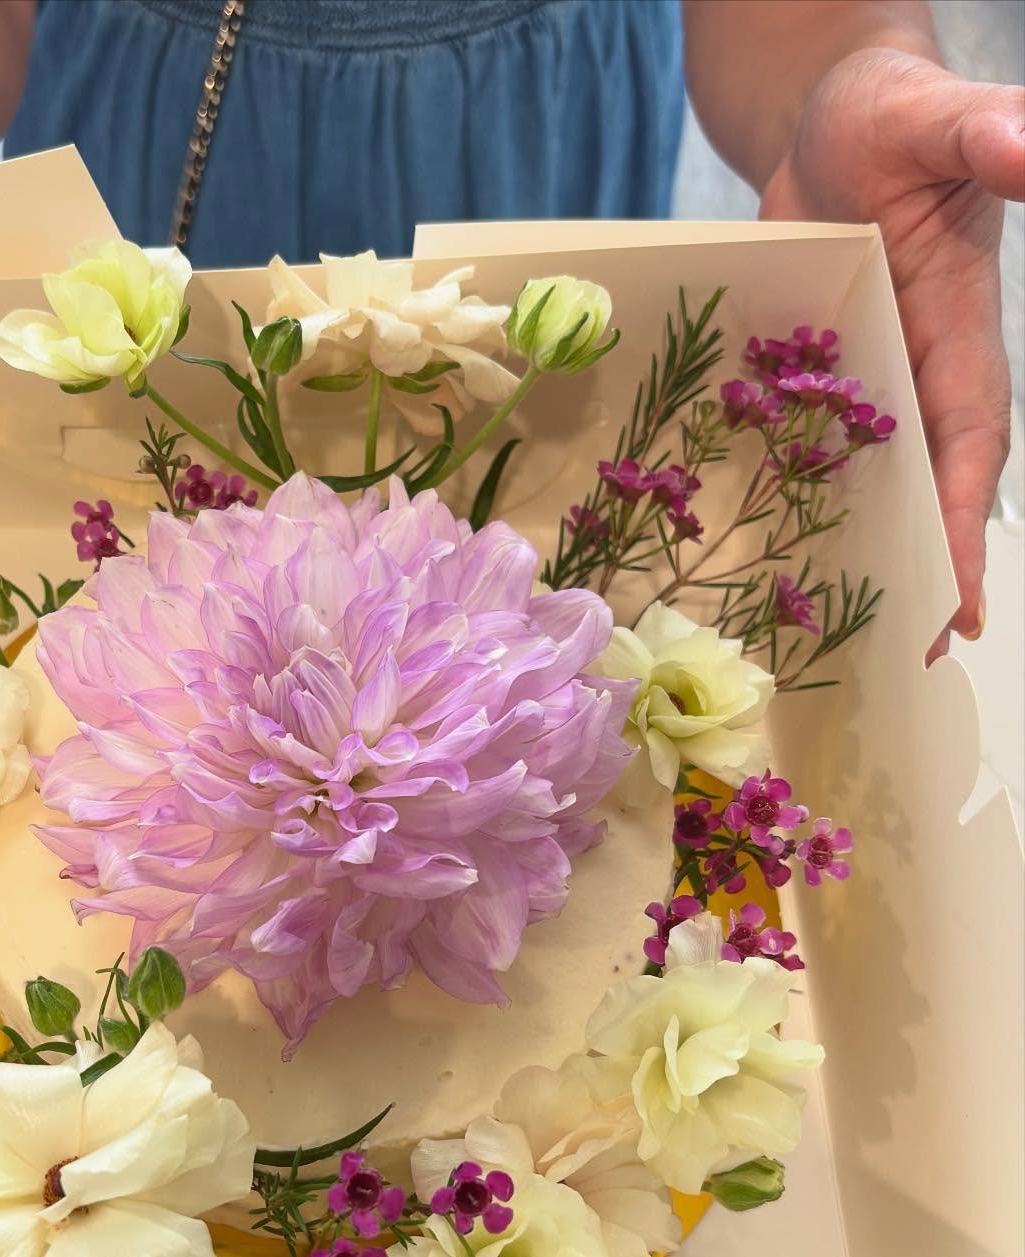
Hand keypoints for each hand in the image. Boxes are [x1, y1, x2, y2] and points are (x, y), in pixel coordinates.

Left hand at [761, 48, 1024, 642]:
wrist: (826, 116)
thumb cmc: (890, 110)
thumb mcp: (935, 114)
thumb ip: (985, 132)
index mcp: (961, 330)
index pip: (972, 444)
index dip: (967, 525)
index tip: (959, 605)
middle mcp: (918, 367)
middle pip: (928, 485)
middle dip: (924, 566)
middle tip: (907, 653)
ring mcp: (863, 376)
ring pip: (868, 477)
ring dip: (861, 546)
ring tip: (839, 633)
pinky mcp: (810, 372)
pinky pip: (804, 444)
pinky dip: (794, 493)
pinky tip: (764, 546)